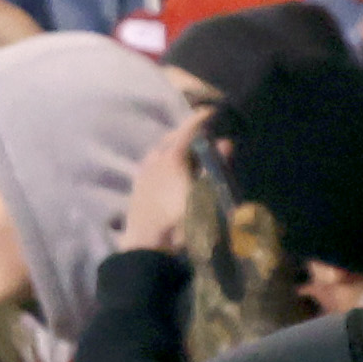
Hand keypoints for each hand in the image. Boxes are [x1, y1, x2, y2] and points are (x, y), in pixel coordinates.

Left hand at [112, 101, 213, 259]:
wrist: (147, 250)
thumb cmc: (181, 223)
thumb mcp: (206, 196)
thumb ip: (216, 167)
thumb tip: (226, 143)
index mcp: (172, 158)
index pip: (187, 130)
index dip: (200, 119)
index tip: (211, 111)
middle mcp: (154, 161)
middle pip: (170, 139)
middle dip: (185, 133)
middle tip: (200, 133)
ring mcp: (142, 175)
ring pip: (157, 152)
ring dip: (172, 148)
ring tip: (185, 153)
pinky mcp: (136, 191)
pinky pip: (150, 166)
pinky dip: (162, 162)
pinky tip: (166, 173)